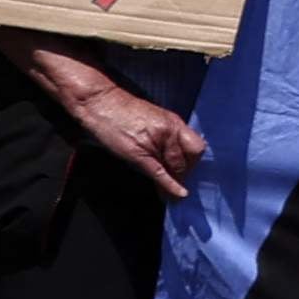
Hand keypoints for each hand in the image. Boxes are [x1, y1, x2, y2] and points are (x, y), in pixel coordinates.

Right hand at [91, 94, 206, 195]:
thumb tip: (176, 153)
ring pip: (176, 168)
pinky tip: (177, 195)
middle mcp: (169, 132)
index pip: (196, 147)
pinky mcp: (138, 153)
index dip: (194, 161)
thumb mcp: (155, 117)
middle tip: (180, 182)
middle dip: (186, 173)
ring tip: (175, 195)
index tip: (190, 170)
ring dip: (177, 181)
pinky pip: (159, 173)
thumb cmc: (125, 110)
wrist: (102, 102)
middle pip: (190, 159)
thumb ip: (168, 133)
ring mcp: (155, 142)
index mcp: (174, 122)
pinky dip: (170, 186)